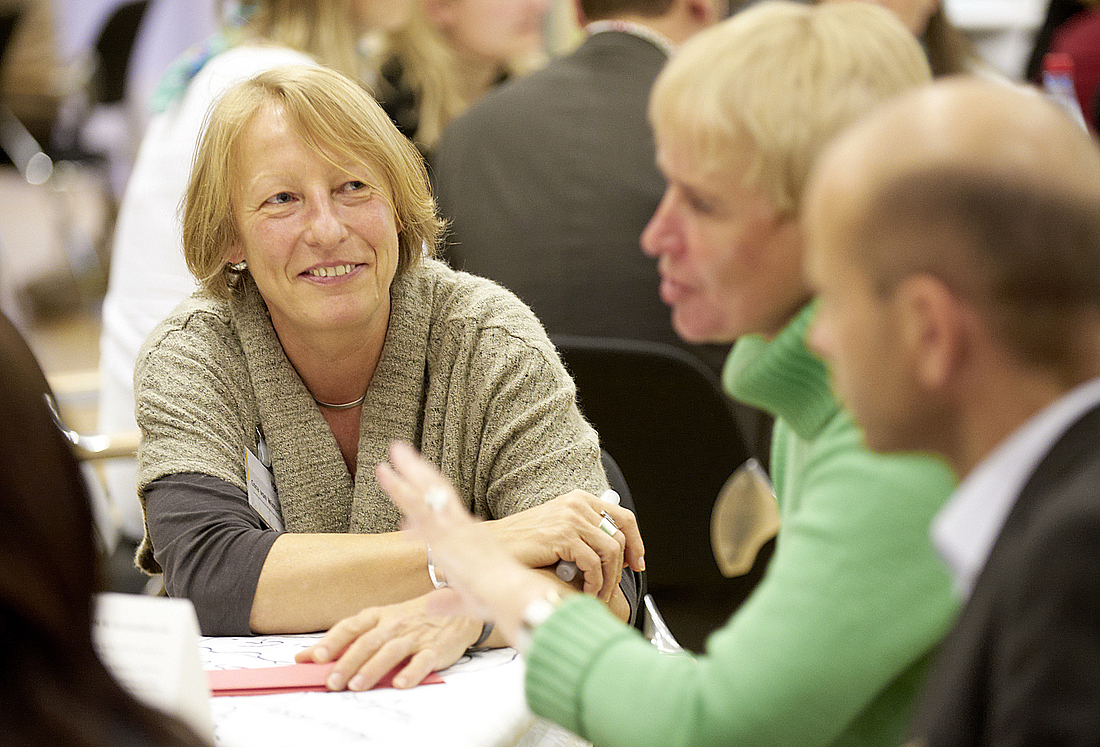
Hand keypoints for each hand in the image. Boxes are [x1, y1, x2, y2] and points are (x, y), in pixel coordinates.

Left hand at [295, 589, 480, 690]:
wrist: (456, 609)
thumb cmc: (411, 619)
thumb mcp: (379, 621)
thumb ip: (345, 639)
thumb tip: (306, 656)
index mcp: (378, 616)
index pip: (351, 627)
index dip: (332, 641)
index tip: (315, 657)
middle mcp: (394, 624)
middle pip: (367, 642)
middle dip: (347, 663)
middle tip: (332, 681)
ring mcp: (415, 636)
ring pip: (391, 652)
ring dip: (372, 669)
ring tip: (356, 686)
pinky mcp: (434, 650)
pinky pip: (422, 661)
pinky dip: (411, 672)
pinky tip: (400, 683)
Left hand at [375, 441, 563, 640]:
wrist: (512, 593)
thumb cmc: (499, 600)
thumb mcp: (468, 602)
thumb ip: (448, 602)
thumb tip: (432, 604)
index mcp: (472, 540)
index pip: (446, 519)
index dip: (426, 511)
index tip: (406, 518)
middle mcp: (463, 527)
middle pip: (439, 491)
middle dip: (420, 473)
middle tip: (402, 452)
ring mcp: (453, 526)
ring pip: (426, 492)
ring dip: (407, 471)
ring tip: (394, 449)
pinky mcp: (444, 530)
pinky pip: (419, 505)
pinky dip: (401, 488)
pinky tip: (387, 473)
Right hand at [484, 490, 644, 601]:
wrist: (494, 547)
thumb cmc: (523, 544)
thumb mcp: (558, 531)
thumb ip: (583, 535)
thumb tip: (614, 554)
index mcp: (579, 500)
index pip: (623, 517)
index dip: (635, 542)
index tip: (636, 563)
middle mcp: (577, 504)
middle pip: (620, 535)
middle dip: (623, 566)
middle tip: (614, 586)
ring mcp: (571, 518)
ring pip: (611, 551)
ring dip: (609, 579)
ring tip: (598, 594)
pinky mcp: (563, 535)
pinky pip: (593, 563)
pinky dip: (594, 582)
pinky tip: (586, 591)